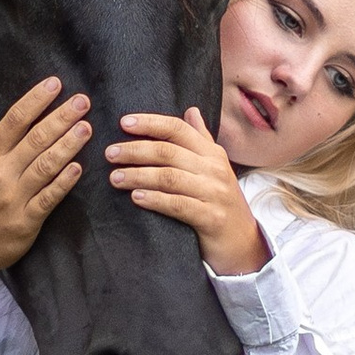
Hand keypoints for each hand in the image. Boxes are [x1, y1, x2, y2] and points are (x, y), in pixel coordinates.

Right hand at [0, 78, 88, 277]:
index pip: (14, 121)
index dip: (36, 100)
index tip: (55, 84)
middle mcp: (1, 174)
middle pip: (35, 139)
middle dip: (61, 118)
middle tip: (83, 101)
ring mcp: (15, 198)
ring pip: (46, 166)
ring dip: (68, 145)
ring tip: (86, 127)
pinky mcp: (27, 220)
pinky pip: (49, 198)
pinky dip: (64, 182)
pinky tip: (79, 167)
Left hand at [107, 108, 270, 274]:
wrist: (244, 244)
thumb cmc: (220, 203)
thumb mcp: (214, 168)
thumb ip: (201, 139)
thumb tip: (190, 110)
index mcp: (212, 153)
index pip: (178, 129)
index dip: (150, 123)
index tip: (123, 123)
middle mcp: (215, 169)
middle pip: (168, 152)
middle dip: (135, 150)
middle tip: (110, 154)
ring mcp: (215, 194)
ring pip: (170, 177)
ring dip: (138, 175)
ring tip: (114, 178)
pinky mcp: (212, 218)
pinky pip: (179, 205)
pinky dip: (155, 199)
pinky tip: (135, 198)